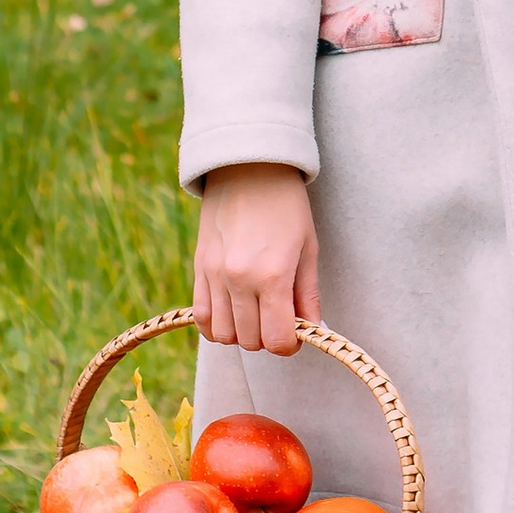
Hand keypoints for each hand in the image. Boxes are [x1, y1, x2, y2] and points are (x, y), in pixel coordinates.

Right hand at [193, 162, 319, 356]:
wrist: (249, 168)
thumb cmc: (286, 205)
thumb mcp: (308, 248)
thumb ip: (308, 295)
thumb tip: (315, 330)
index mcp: (273, 276)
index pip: (278, 340)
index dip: (291, 344)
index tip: (298, 333)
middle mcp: (239, 280)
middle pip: (250, 341)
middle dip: (268, 338)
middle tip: (279, 318)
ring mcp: (215, 276)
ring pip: (224, 335)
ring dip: (243, 333)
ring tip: (256, 313)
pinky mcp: (199, 268)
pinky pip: (202, 317)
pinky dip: (217, 325)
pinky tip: (233, 312)